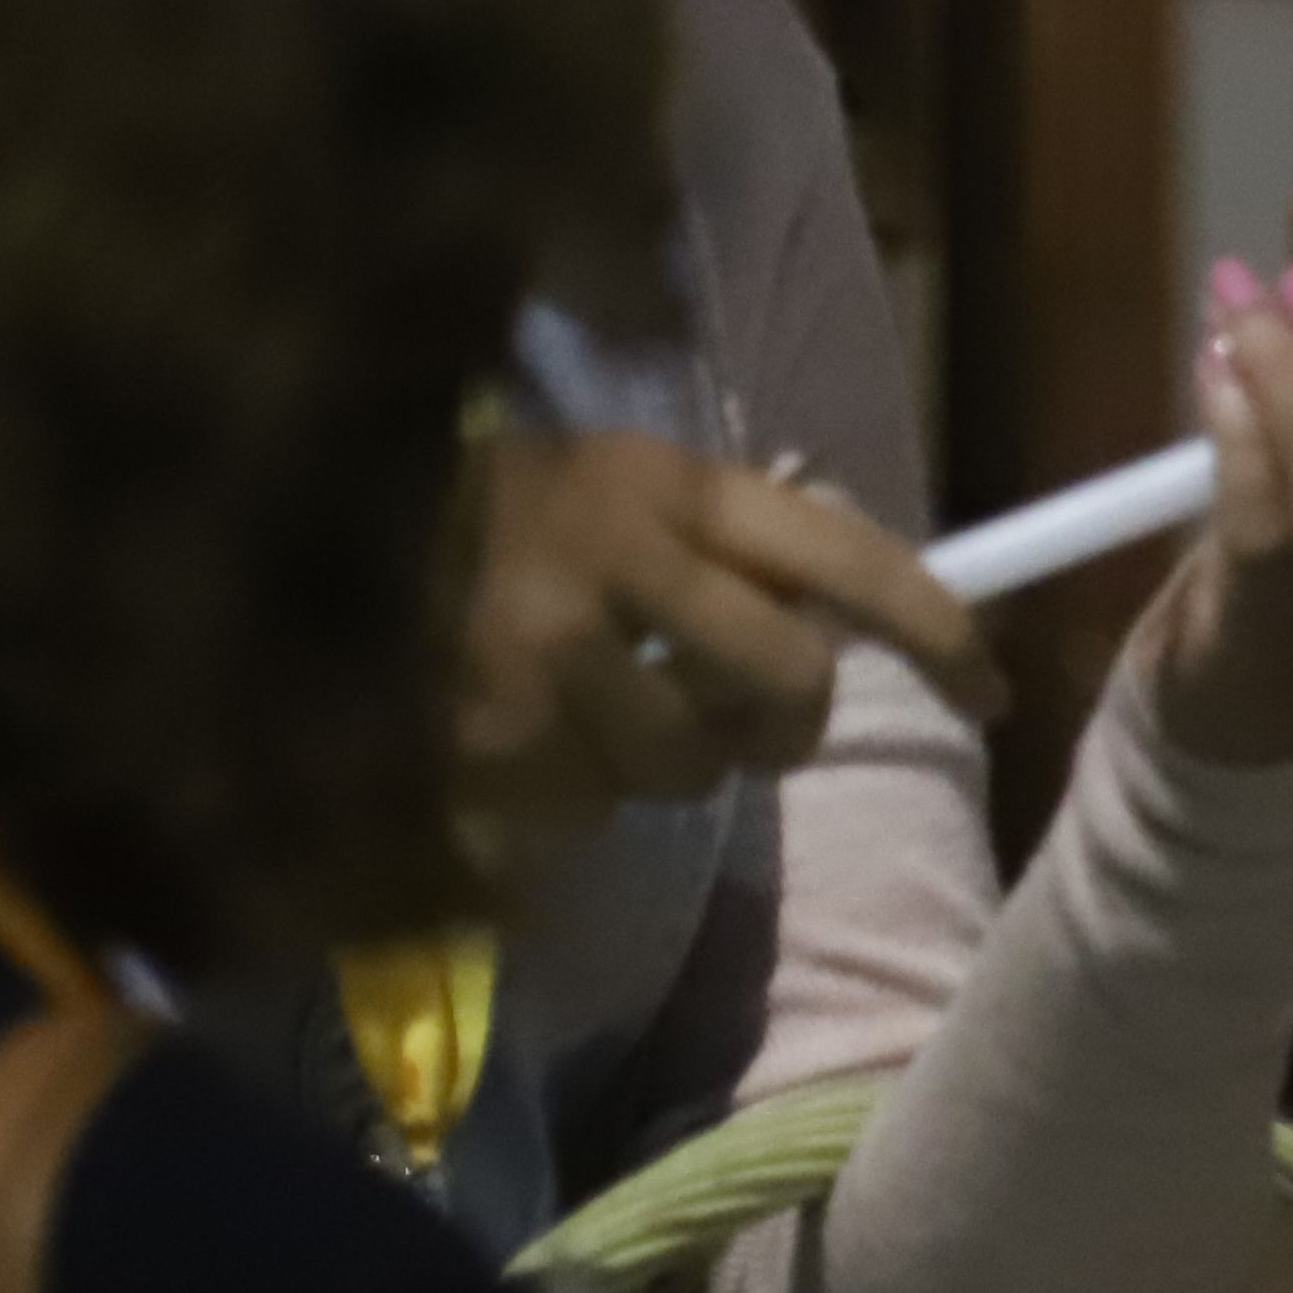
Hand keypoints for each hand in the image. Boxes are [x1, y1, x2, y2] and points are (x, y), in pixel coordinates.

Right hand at [461, 424, 1002, 844]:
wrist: (299, 532)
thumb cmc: (484, 516)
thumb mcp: (614, 489)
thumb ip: (724, 548)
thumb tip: (847, 630)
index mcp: (669, 483)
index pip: (848, 555)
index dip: (937, 632)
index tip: (993, 695)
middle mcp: (619, 557)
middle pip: (793, 687)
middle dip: (784, 729)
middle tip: (744, 728)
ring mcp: (549, 654)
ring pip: (690, 770)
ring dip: (661, 766)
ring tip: (588, 714)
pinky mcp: (489, 738)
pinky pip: (588, 810)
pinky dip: (567, 793)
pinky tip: (514, 736)